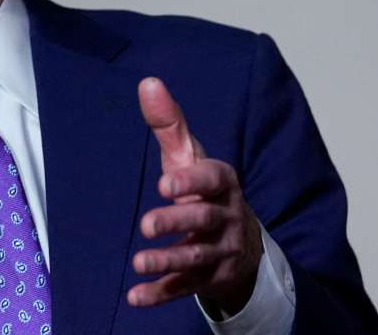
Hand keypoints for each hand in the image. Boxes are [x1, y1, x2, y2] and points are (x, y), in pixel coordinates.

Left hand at [126, 78, 263, 313]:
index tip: (165, 182)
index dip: (192, 181)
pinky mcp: (208, 280)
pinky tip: (135, 297)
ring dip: (167, 261)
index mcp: (221, 184)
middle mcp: (225, 218)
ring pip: (195, 258)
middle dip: (177, 221)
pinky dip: (161, 294)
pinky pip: (185, 289)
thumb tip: (147, 81)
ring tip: (139, 261)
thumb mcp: (189, 157)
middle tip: (147, 224)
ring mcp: (219, 252)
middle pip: (203, 220)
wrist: (242, 244)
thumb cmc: (205, 191)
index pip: (213, 179)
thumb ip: (169, 123)